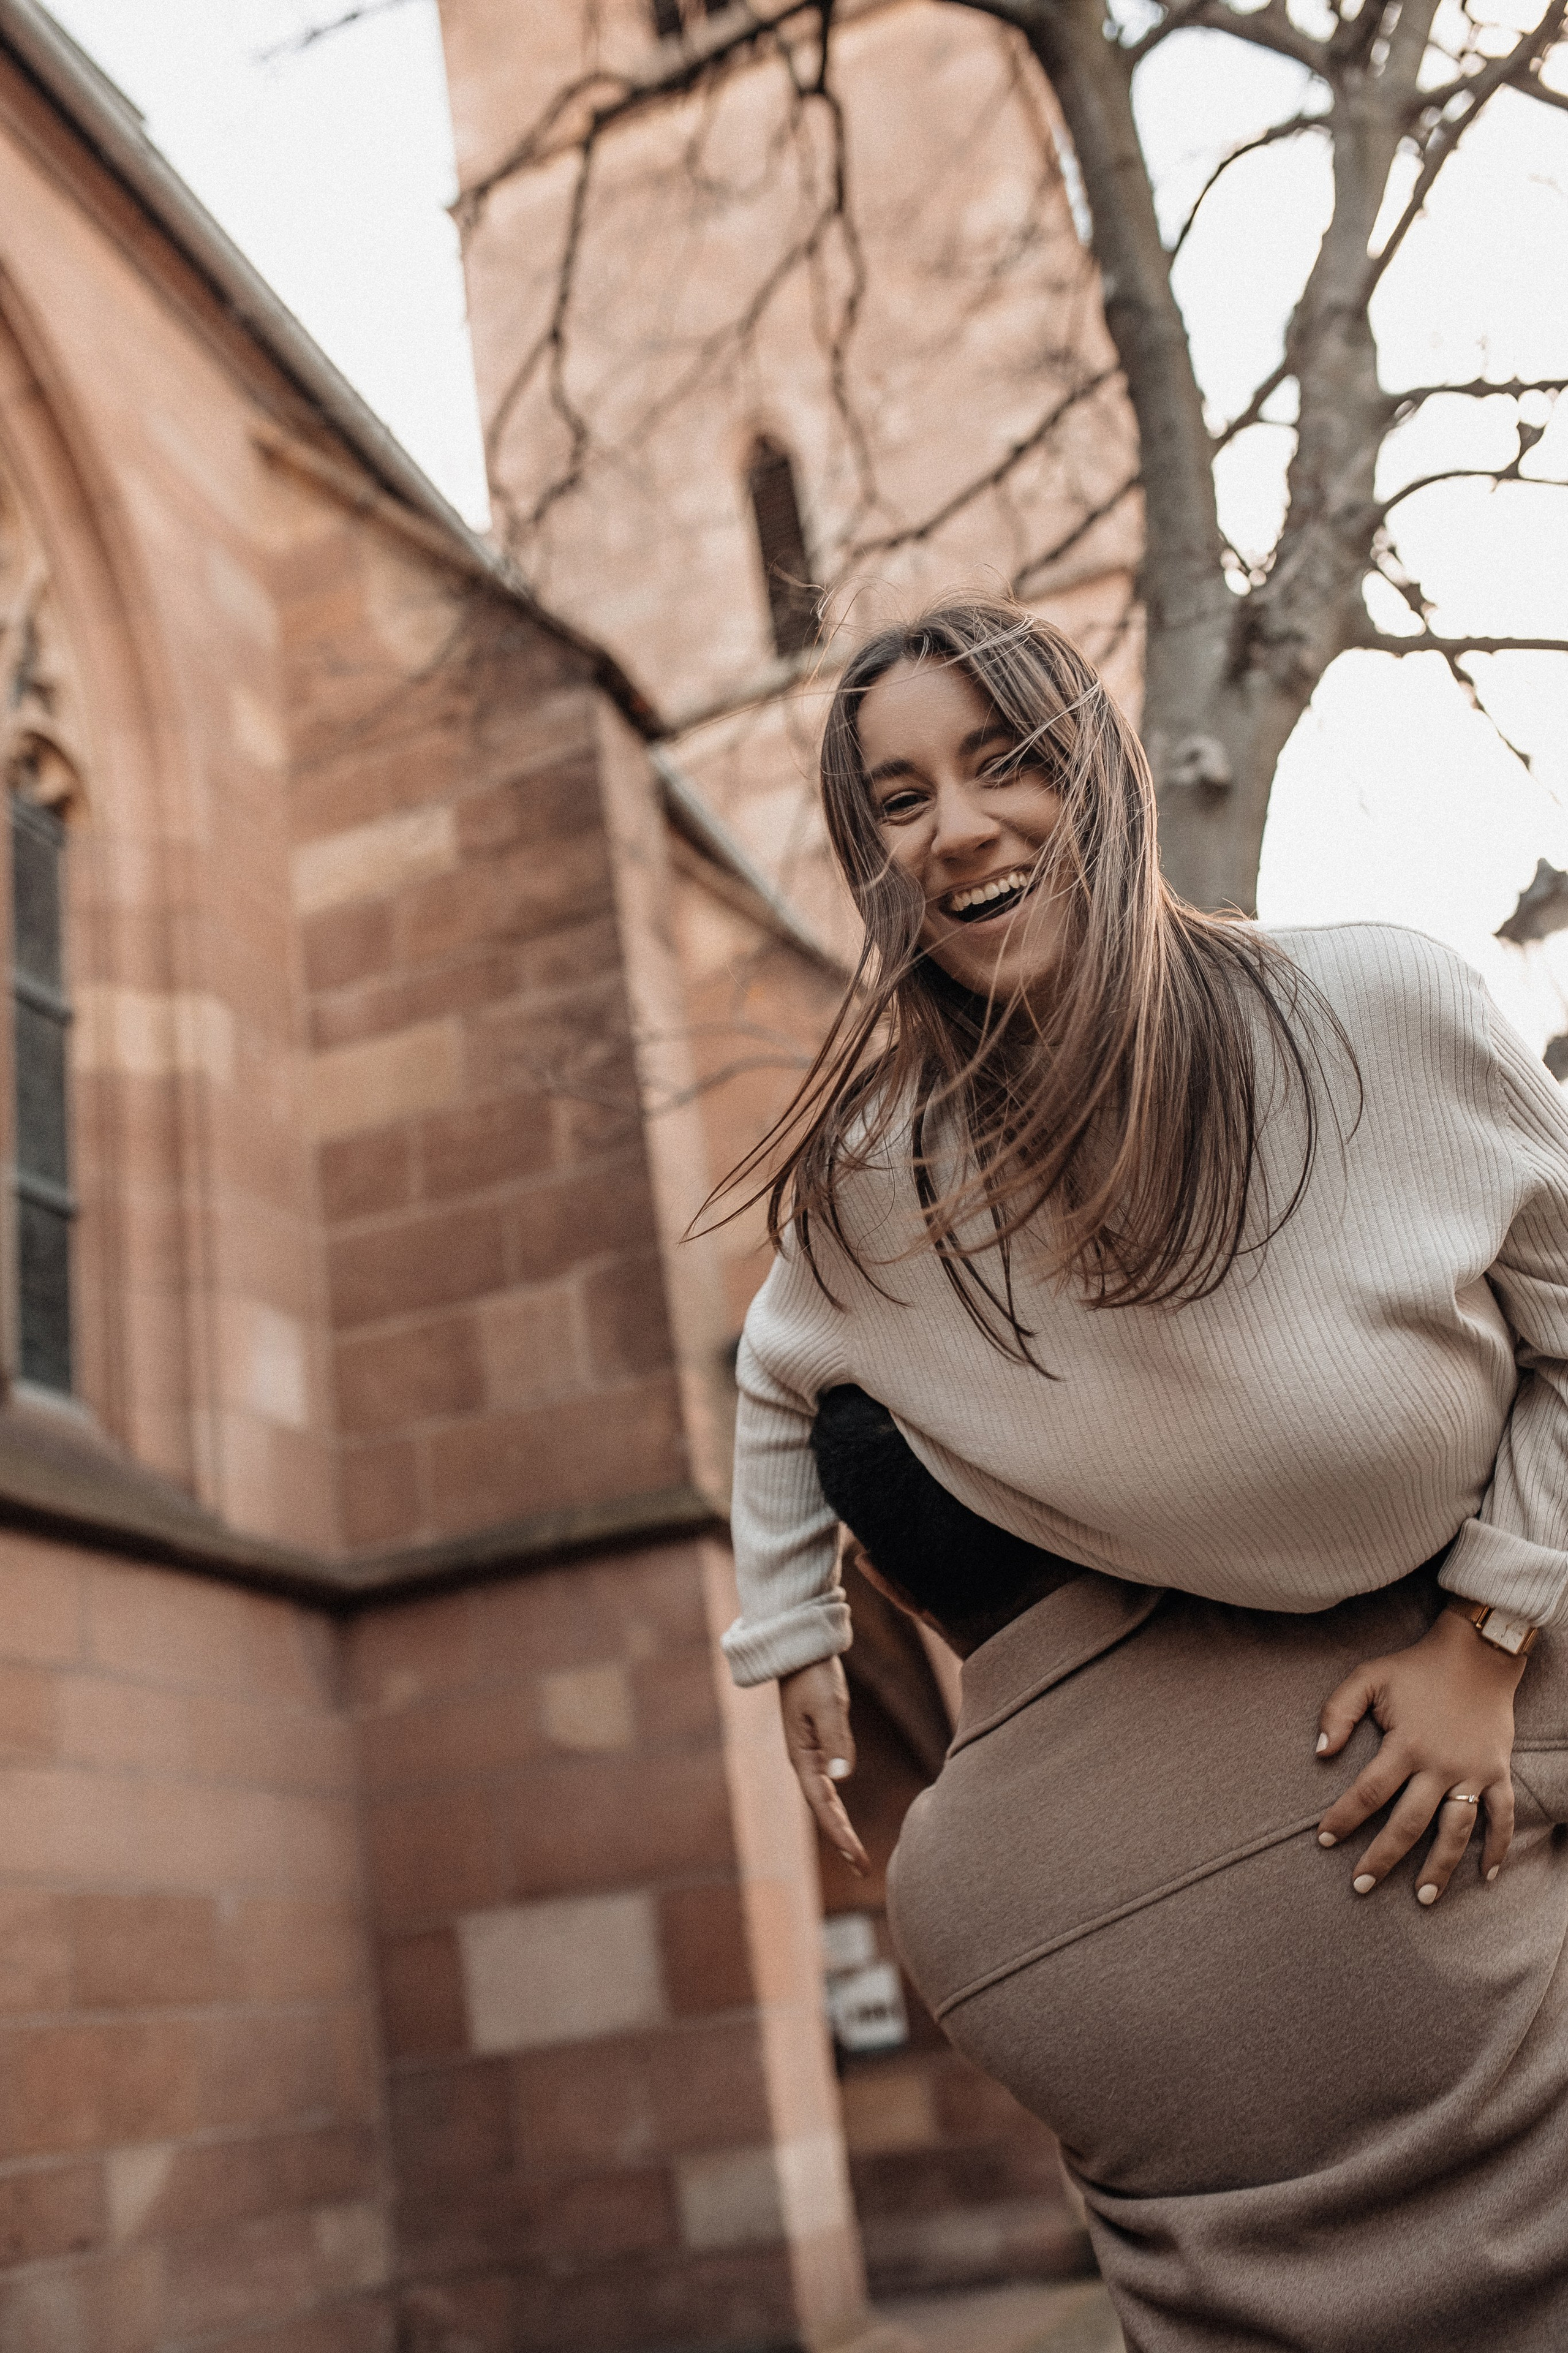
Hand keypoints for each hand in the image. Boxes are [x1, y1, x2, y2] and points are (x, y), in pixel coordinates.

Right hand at [778, 1658, 868, 1875]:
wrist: (800, 1649)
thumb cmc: (814, 1675)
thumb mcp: (828, 1705)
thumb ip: (836, 1739)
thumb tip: (842, 1777)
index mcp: (801, 1756)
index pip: (823, 1805)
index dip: (840, 1833)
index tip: (857, 1857)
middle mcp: (802, 1761)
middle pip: (822, 1809)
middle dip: (841, 1839)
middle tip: (862, 1868)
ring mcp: (807, 1754)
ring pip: (823, 1800)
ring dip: (837, 1826)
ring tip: (853, 1853)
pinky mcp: (815, 1745)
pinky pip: (825, 1785)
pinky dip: (835, 1806)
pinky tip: (843, 1818)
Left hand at [1316, 1604, 1523, 1903]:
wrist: (1477, 1653)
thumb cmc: (1415, 1667)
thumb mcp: (1368, 1677)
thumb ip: (1338, 1710)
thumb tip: (1319, 1753)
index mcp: (1405, 1744)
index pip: (1369, 1792)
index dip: (1344, 1818)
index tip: (1323, 1840)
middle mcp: (1440, 1764)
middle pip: (1408, 1823)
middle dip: (1383, 1857)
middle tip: (1361, 1886)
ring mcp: (1472, 1771)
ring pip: (1456, 1831)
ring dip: (1440, 1867)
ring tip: (1423, 1898)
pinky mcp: (1498, 1771)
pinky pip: (1503, 1816)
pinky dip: (1498, 1847)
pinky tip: (1487, 1875)